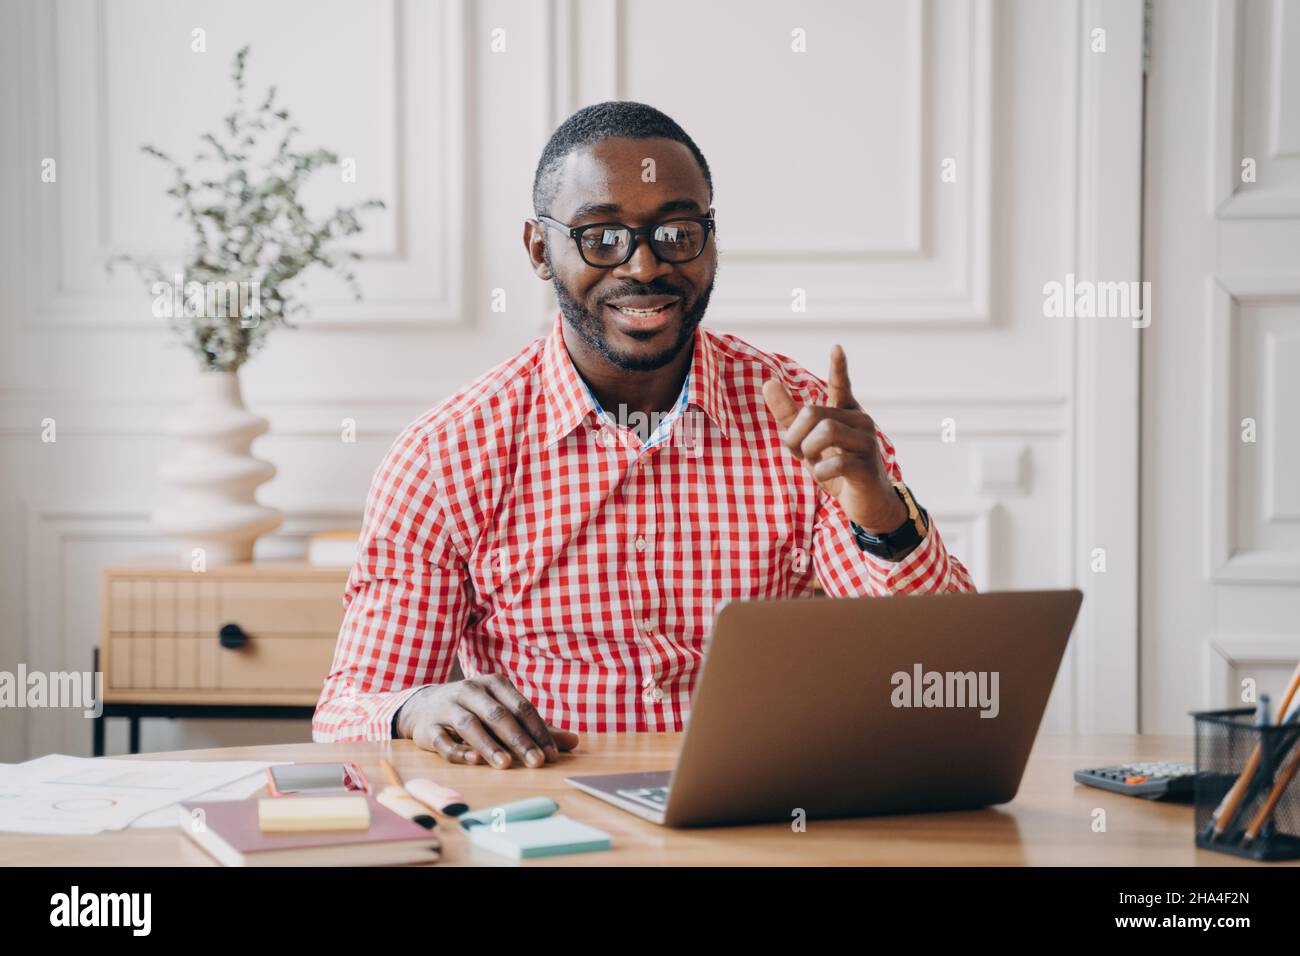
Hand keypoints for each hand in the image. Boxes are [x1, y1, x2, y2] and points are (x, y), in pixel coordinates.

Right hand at [395, 674, 578, 768]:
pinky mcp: (429, 728)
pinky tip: (473, 760)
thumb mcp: (505, 712)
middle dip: (519, 739)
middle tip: (536, 762)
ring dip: (489, 745)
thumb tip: (574, 742)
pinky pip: (443, 740)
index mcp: (494, 684)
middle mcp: (470, 691)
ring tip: (506, 765)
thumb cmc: (475, 710)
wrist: (424, 706)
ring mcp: (447, 708)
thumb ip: (537, 728)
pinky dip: (458, 751)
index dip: (538, 731)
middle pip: (498, 715)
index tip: (552, 755)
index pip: (521, 706)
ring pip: (470, 725)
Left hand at [762, 345, 907, 533]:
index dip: (838, 367)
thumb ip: (789, 416)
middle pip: (814, 413)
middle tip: (799, 453)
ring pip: (825, 432)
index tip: (836, 347)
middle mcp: (860, 421)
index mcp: (845, 412)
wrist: (866, 504)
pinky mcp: (867, 466)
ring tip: (816, 464)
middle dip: (796, 435)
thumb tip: (768, 383)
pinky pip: (835, 462)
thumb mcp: (808, 442)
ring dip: (809, 451)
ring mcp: (867, 442)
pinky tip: (827, 476)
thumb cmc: (836, 469)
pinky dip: (821, 472)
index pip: (841, 385)